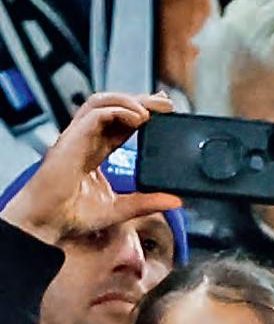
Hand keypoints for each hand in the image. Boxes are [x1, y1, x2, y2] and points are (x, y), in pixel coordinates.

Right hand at [3, 92, 181, 245]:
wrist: (48, 222)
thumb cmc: (73, 215)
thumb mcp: (121, 208)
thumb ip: (147, 203)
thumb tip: (175, 201)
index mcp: (95, 151)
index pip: (119, 123)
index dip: (140, 114)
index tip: (164, 112)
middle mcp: (85, 140)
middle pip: (112, 107)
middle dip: (140, 100)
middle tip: (166, 103)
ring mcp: (76, 137)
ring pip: (101, 103)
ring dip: (130, 101)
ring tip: (154, 108)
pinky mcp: (71, 140)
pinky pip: (96, 115)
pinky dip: (119, 111)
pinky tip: (139, 118)